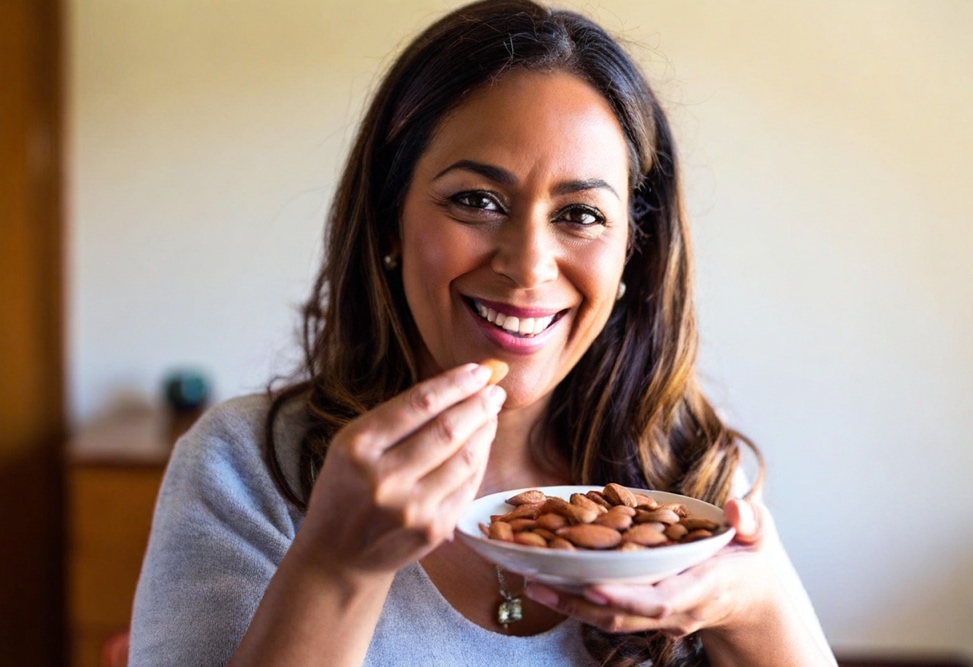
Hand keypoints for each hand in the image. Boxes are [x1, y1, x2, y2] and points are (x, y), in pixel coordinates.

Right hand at [293, 362, 505, 577]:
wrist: (338, 553)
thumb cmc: (347, 488)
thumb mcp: (353, 445)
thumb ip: (398, 418)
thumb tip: (456, 387)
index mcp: (359, 446)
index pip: (418, 404)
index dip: (455, 384)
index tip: (478, 371)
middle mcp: (384, 477)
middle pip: (447, 430)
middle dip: (478, 404)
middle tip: (495, 388)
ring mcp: (411, 507)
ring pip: (465, 458)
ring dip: (485, 429)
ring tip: (492, 412)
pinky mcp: (433, 529)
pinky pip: (468, 485)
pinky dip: (480, 459)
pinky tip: (483, 443)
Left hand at [524, 499, 833, 663]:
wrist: (749, 599)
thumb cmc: (749, 560)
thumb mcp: (760, 536)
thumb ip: (751, 520)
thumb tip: (735, 507)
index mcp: (702, 588)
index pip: (661, 600)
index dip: (626, 597)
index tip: (593, 587)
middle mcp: (675, 610)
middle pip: (622, 614)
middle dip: (578, 603)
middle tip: (538, 581)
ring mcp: (657, 618)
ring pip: (607, 618)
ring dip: (567, 604)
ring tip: (529, 579)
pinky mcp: (642, 614)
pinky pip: (606, 611)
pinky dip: (575, 599)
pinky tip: (545, 577)